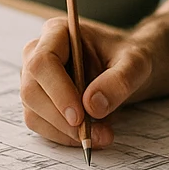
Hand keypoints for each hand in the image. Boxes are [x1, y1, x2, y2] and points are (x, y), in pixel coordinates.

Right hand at [18, 16, 153, 148]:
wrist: (129, 69)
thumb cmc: (129, 58)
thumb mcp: (136, 63)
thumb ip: (119, 80)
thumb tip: (92, 106)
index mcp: (57, 32)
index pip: (43, 62)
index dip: (58, 91)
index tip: (80, 116)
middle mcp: (38, 53)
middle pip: (32, 90)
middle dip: (61, 119)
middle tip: (93, 135)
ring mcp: (35, 79)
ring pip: (33, 112)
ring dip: (65, 132)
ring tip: (102, 135)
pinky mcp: (39, 102)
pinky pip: (42, 125)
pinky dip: (65, 136)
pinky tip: (91, 135)